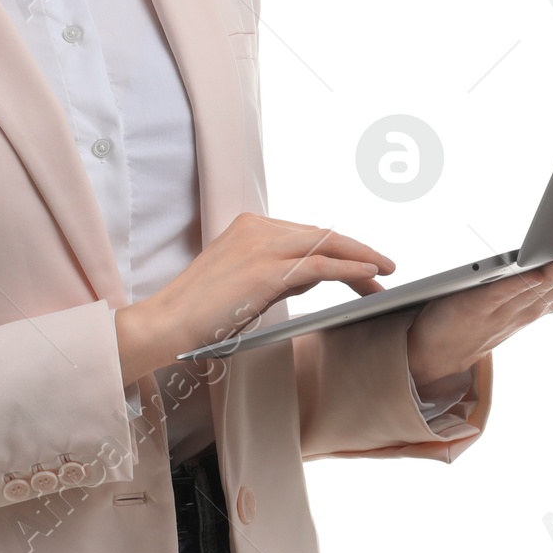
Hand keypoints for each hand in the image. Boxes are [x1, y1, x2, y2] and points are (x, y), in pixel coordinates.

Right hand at [115, 212, 393, 383]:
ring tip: (386, 273)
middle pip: (322, 235)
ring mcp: (261, 246)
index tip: (363, 263)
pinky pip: (321, 266)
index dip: (340, 248)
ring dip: (362, 258)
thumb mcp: (244, 283)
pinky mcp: (266, 271)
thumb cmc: (201, 314)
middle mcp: (256, 228)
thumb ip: (277, 271)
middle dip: (358, 252)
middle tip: (385, 269)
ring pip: (327, 245)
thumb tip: (313, 273)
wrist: (167, 325)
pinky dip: (350, 269)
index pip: (308, 233)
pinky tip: (369, 276)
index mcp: (249, 227)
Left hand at [404, 242, 552, 392]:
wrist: (432, 351)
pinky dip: (535, 277)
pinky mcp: (481, 303)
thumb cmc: (473, 318)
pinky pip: (513, 289)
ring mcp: (508, 308)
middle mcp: (530, 308)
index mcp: (539, 304)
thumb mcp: (512, 296)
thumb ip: (536, 277)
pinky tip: (552, 264)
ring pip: (548, 287)